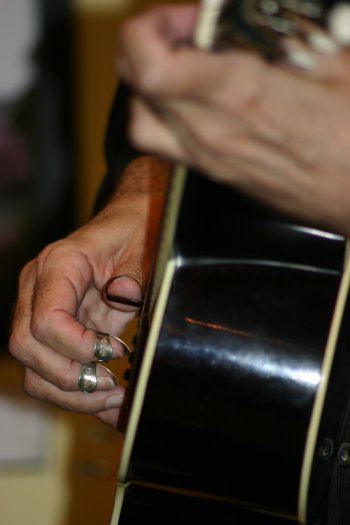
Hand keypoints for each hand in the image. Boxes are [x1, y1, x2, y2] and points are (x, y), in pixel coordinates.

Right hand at [9, 156, 168, 426]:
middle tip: (113, 384)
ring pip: (33, 369)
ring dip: (71, 394)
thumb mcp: (143, 248)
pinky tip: (107, 403)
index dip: (78, 347)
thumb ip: (133, 275)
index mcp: (59, 265)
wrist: (127, 226)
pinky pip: (49, 371)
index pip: (46, 320)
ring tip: (113, 398)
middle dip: (70, 377)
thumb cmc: (133, 233)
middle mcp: (38, 289)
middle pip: (27, 349)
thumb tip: (123, 296)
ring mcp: (39, 310)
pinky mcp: (52, 331)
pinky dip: (75, 394)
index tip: (117, 350)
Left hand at [118, 4, 349, 235]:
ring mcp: (208, 158)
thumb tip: (269, 15)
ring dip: (147, 84)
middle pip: (137, 87)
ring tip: (178, 66)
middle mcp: (210, 131)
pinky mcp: (214, 173)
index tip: (185, 18)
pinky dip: (161, 115)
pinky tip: (191, 101)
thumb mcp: (335, 64)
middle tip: (186, 32)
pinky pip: (164, 145)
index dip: (149, 30)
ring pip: (140, 121)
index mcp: (237, 95)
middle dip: (149, 44)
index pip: (150, 66)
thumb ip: (294, 31)